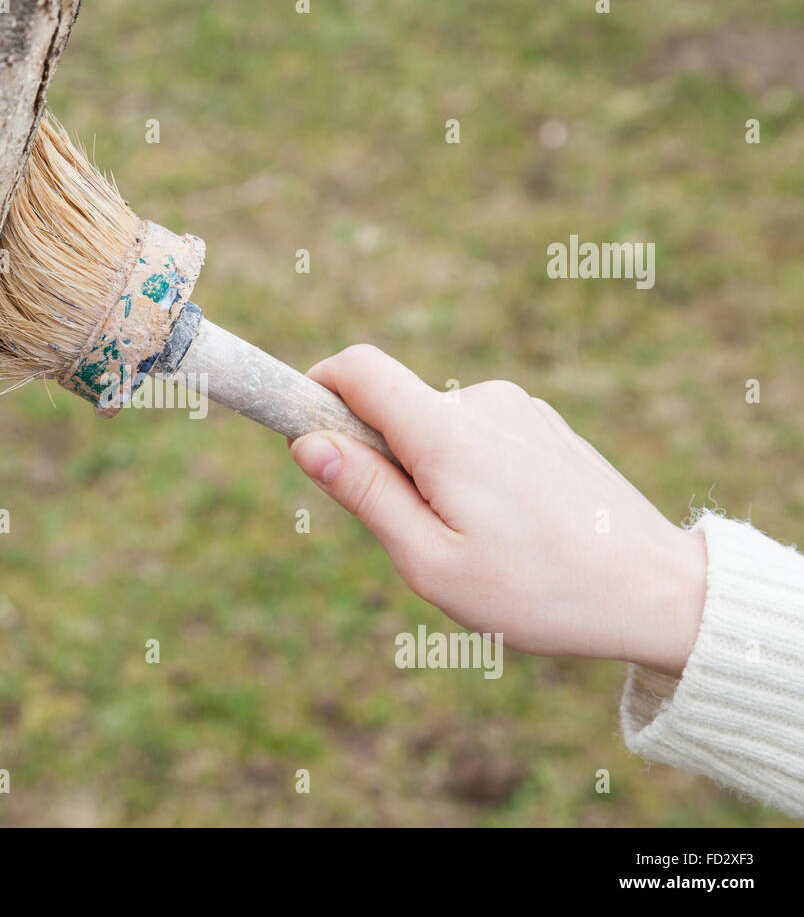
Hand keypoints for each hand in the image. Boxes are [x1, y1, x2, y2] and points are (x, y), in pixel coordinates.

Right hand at [289, 345, 706, 676]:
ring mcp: (520, 410)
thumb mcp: (430, 562)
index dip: (316, 387)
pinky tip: (511, 530)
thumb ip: (365, 494)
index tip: (303, 433)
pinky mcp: (544, 426)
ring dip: (429, 476)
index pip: (358, 368)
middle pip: (394, 408)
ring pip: (436, 429)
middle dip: (380, 462)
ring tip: (478, 544)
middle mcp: (483, 403)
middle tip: (418, 539)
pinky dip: (467, 474)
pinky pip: (477, 437)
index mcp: (448, 432)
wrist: (657, 592)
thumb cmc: (537, 590)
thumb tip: (305, 441)